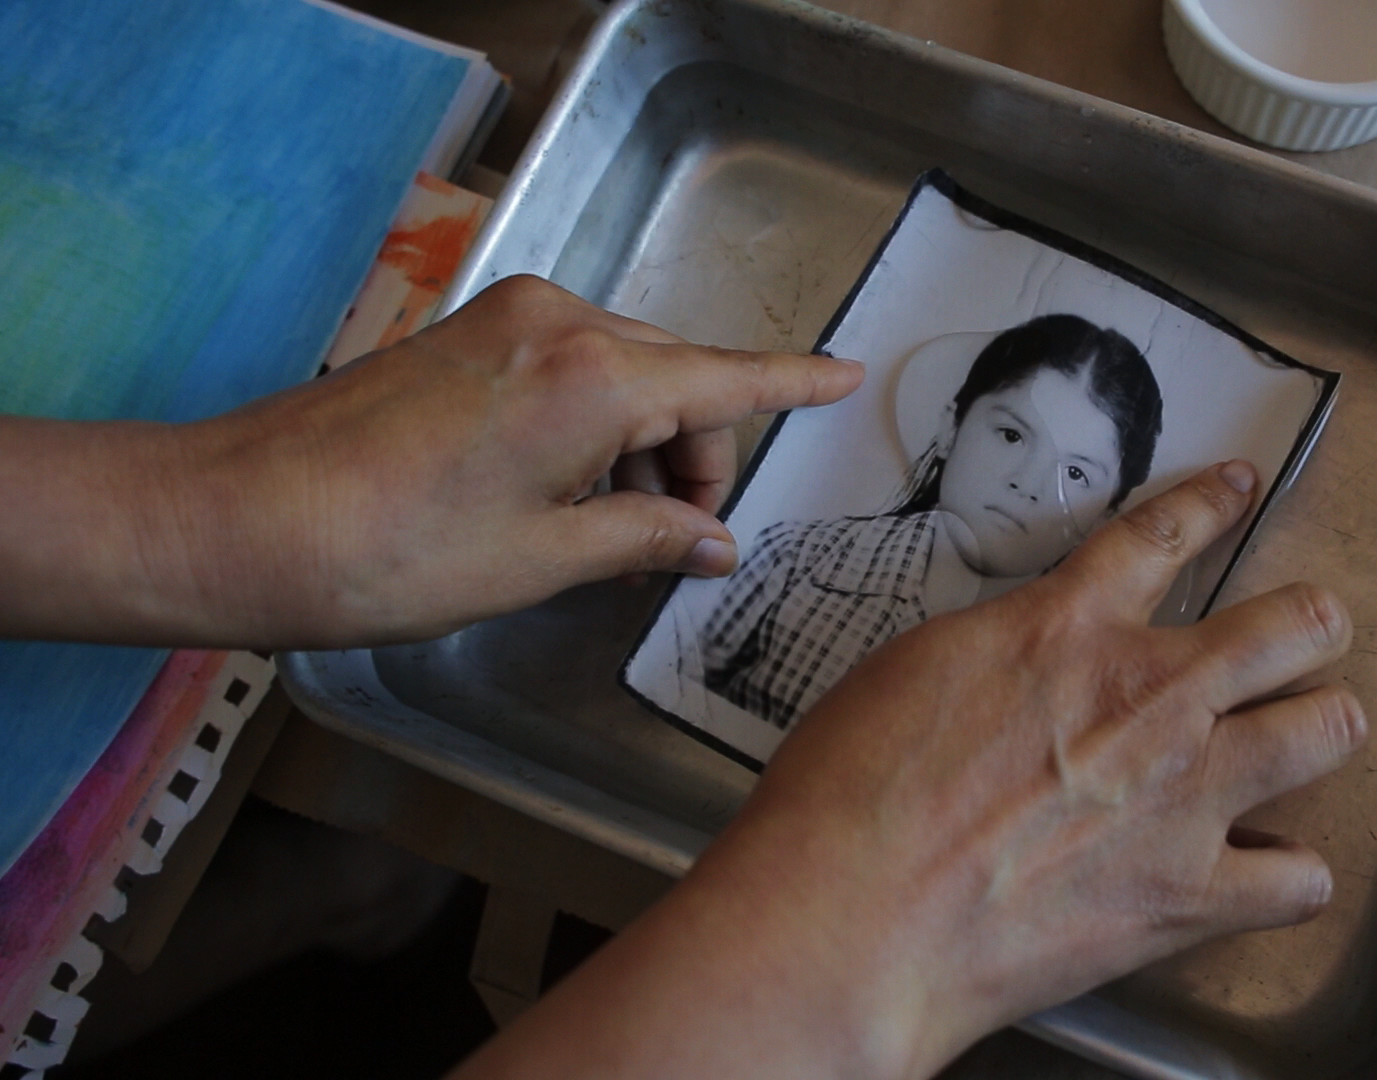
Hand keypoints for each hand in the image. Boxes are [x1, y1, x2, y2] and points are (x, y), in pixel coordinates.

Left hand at [0, 276, 862, 647]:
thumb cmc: (392, 552)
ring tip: (611, 542)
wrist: (239, 517)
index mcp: (594, 375)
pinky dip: (592, 429)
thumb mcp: (542, 560)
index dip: (794, 383)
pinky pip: (569, 371)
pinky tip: (567, 498)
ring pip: (624, 376)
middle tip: (676, 547)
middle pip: (678, 379)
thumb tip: (713, 542)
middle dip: (696, 458)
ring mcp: (507, 321)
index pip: (727, 377)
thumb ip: (646, 538)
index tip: (847, 377)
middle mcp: (559, 323)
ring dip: (641, 450)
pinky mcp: (468, 336)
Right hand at [452, 462, 1364, 1079]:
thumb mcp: (915, 671)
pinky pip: (1300, 879)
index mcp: (1066, 630)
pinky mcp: (1190, 893)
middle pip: (1296, 623)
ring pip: (1328, 730)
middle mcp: (1150, 696)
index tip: (1240, 488)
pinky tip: (1262, 873)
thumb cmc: (849, 800)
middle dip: (1309, 623)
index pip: (1163, 535)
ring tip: (1304, 739)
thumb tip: (1026, 662)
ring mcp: (1185, 795)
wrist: (849, 918)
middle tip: (1303, 634)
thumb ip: (1000, 653)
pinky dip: (1287, 876)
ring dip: (1319, 730)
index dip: (1212, 503)